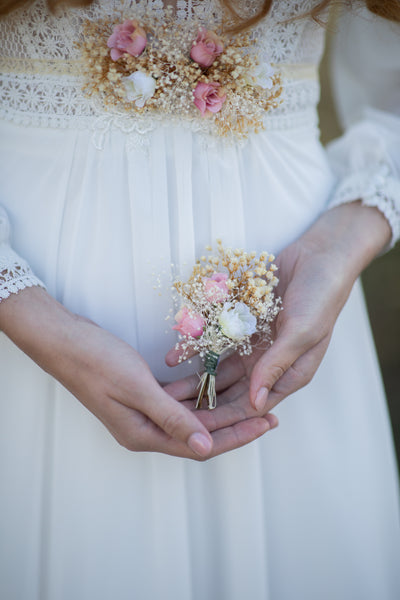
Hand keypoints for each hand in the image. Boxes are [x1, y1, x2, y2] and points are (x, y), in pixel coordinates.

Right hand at [0, 287, 274, 459]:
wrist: (65, 340)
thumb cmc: (96, 362)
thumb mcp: (137, 389)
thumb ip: (173, 418)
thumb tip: (206, 447)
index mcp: (144, 434)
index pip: (200, 444)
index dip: (237, 436)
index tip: (266, 424)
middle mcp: (147, 428)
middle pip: (201, 432)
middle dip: (236, 423)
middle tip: (270, 413)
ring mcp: (145, 411)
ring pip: (193, 415)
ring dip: (221, 407)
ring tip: (252, 397)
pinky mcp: (143, 393)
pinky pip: (179, 397)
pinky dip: (199, 391)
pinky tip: (218, 381)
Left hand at [166, 202, 390, 417]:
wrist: (319, 255)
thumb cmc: (321, 297)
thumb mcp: (302, 333)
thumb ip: (276, 365)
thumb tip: (255, 403)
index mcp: (288, 373)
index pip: (253, 405)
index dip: (225, 418)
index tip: (196, 428)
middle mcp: (269, 362)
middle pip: (232, 390)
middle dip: (203, 403)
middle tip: (173, 412)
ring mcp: (254, 342)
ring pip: (219, 367)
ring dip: (195, 379)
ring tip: (166, 389)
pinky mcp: (242, 322)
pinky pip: (215, 338)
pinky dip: (196, 346)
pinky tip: (174, 355)